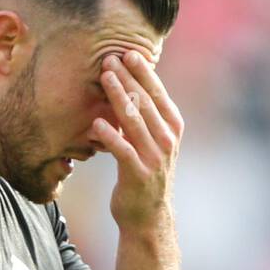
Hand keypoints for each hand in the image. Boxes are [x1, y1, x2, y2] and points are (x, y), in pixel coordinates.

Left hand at [94, 50, 183, 231]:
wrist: (148, 216)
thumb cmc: (145, 173)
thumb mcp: (152, 142)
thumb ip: (146, 117)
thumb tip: (130, 84)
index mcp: (172, 128)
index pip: (158, 93)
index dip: (143, 72)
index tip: (129, 52)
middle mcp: (167, 140)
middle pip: (145, 102)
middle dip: (128, 77)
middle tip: (110, 57)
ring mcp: (154, 158)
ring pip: (134, 120)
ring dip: (118, 96)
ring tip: (103, 77)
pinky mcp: (138, 175)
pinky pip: (122, 151)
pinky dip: (109, 136)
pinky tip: (96, 123)